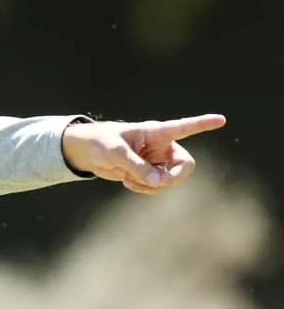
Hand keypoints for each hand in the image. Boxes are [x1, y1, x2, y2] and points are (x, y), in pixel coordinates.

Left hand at [61, 114, 226, 194]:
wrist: (86, 153)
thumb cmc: (100, 142)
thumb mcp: (115, 153)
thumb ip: (136, 166)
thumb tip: (158, 182)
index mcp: (156, 132)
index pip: (184, 127)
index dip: (203, 124)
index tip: (222, 119)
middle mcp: (161, 147)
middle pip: (185, 165)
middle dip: (173, 177)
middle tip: (158, 183)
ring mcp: (156, 162)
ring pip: (169, 180)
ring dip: (151, 184)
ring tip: (128, 177)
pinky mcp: (149, 174)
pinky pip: (156, 187)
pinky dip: (144, 189)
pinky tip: (127, 181)